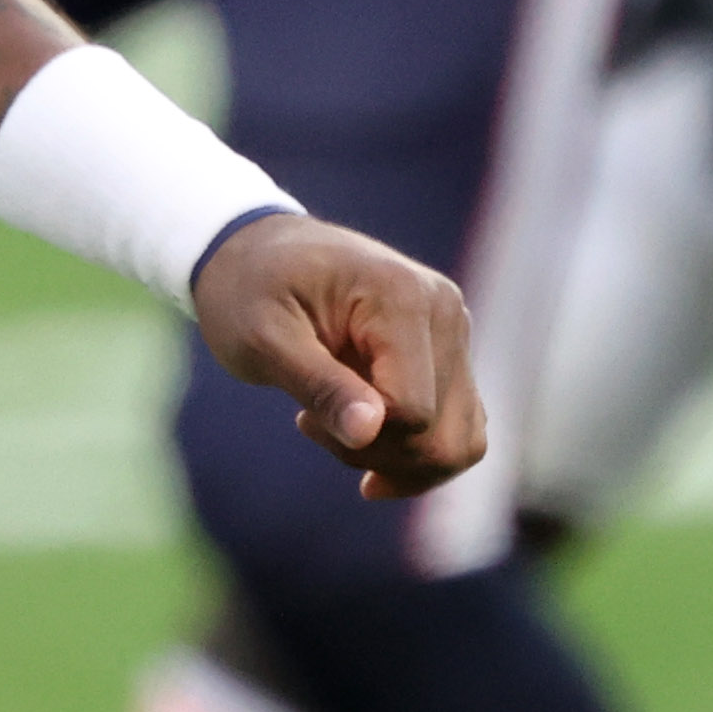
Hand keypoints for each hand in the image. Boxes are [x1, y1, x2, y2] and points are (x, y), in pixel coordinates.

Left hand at [191, 214, 484, 499]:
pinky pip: (461, 428)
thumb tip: (369, 433)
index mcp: (402, 296)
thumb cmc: (251, 291)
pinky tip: (366, 439)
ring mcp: (454, 330)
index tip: (302, 418)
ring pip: (458, 441)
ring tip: (338, 424)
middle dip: (377, 455)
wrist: (258, 253)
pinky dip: (417, 452)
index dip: (359, 440)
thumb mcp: (263, 339)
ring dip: (397, 459)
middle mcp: (444, 310)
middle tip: (316, 425)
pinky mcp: (451, 351)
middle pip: (440, 435)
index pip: (411, 411)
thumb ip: (320, 385)